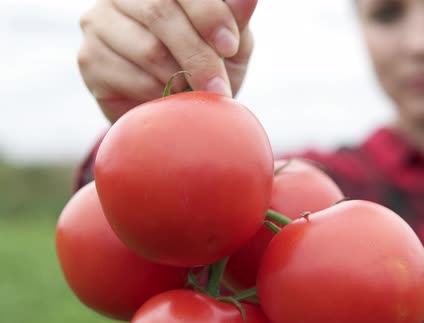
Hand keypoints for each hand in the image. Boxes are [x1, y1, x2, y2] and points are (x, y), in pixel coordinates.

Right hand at [78, 0, 256, 122]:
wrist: (175, 110)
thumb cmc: (207, 67)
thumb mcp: (231, 42)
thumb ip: (235, 18)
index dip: (209, 14)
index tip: (231, 47)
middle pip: (160, 12)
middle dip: (198, 55)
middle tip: (218, 87)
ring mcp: (99, 22)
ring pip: (147, 48)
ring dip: (178, 79)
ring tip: (191, 92)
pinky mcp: (89, 57)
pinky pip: (129, 77)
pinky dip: (157, 94)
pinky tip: (165, 98)